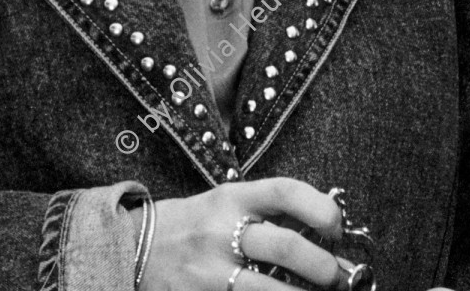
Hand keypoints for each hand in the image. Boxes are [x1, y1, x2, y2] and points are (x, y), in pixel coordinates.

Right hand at [142, 177, 343, 290]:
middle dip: (324, 267)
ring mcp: (209, 273)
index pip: (284, 191)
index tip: (336, 228)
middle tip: (336, 278)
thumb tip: (330, 237)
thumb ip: (271, 215)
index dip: (321, 208)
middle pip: (287, 247)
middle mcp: (220, 232)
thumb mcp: (225, 205)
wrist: (132, 248)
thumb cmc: (192, 226)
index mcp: (231, 198)